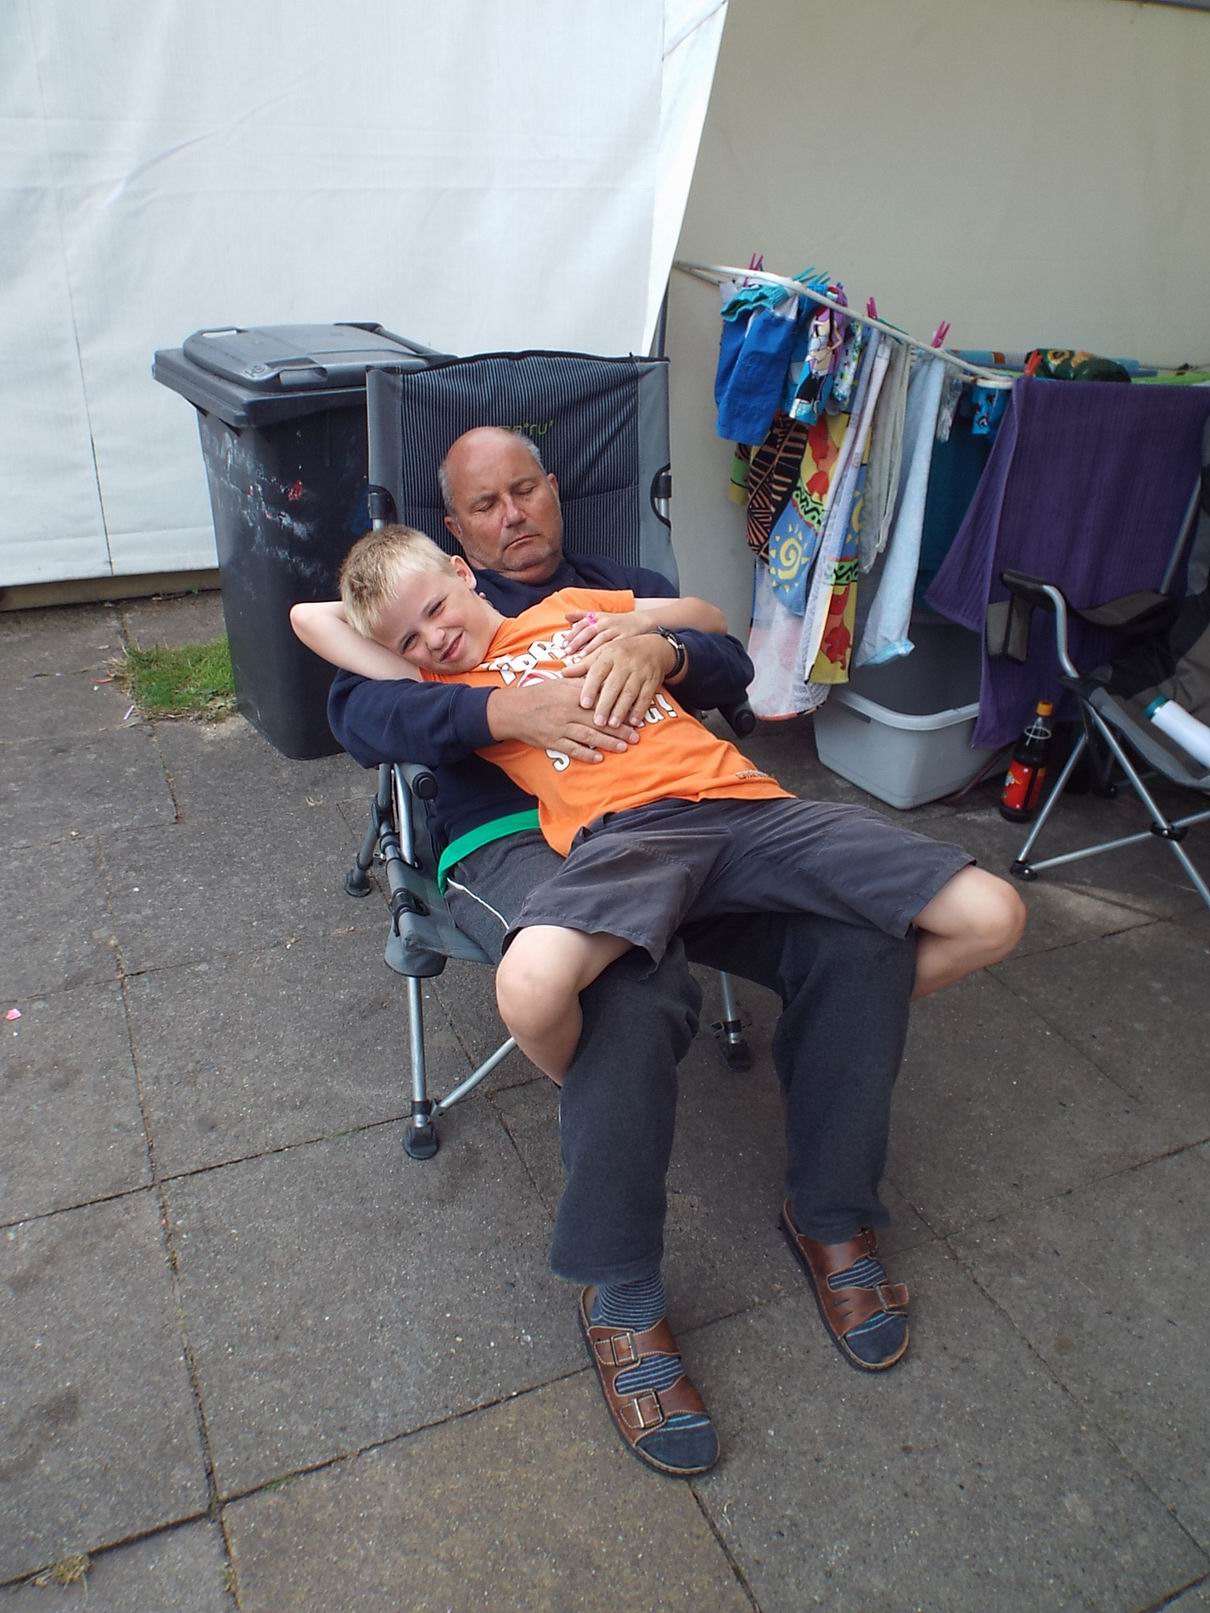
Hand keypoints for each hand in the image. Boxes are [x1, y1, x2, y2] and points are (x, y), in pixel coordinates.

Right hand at [486, 678, 637, 762]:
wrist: (513, 710)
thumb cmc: (538, 695)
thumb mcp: (559, 684)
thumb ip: (580, 684)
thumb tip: (600, 681)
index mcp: (572, 696)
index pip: (601, 703)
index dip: (618, 709)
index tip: (633, 714)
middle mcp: (568, 712)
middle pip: (599, 721)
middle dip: (619, 730)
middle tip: (636, 735)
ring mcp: (560, 728)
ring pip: (589, 736)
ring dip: (608, 743)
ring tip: (624, 747)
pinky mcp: (552, 741)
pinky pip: (572, 749)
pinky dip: (586, 754)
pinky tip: (599, 758)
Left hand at [562, 634, 676, 729]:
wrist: (655, 647)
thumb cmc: (623, 652)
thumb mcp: (604, 654)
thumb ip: (585, 665)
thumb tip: (563, 673)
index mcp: (609, 654)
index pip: (597, 672)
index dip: (590, 688)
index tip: (583, 704)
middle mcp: (625, 662)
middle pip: (614, 685)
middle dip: (605, 705)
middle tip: (597, 722)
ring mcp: (640, 671)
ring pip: (630, 692)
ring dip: (621, 710)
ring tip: (613, 725)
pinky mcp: (653, 680)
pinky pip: (646, 696)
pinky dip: (640, 710)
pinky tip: (633, 722)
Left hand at [563, 608, 650, 657]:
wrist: (639, 621)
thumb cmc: (616, 621)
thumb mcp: (600, 615)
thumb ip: (583, 616)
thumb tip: (566, 616)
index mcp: (598, 617)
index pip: (582, 624)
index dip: (572, 634)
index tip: (563, 644)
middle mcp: (606, 622)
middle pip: (589, 631)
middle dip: (577, 641)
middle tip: (567, 652)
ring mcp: (616, 629)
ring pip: (601, 638)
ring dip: (590, 648)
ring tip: (580, 657)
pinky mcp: (626, 637)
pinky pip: (614, 645)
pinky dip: (606, 652)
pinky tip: (600, 659)